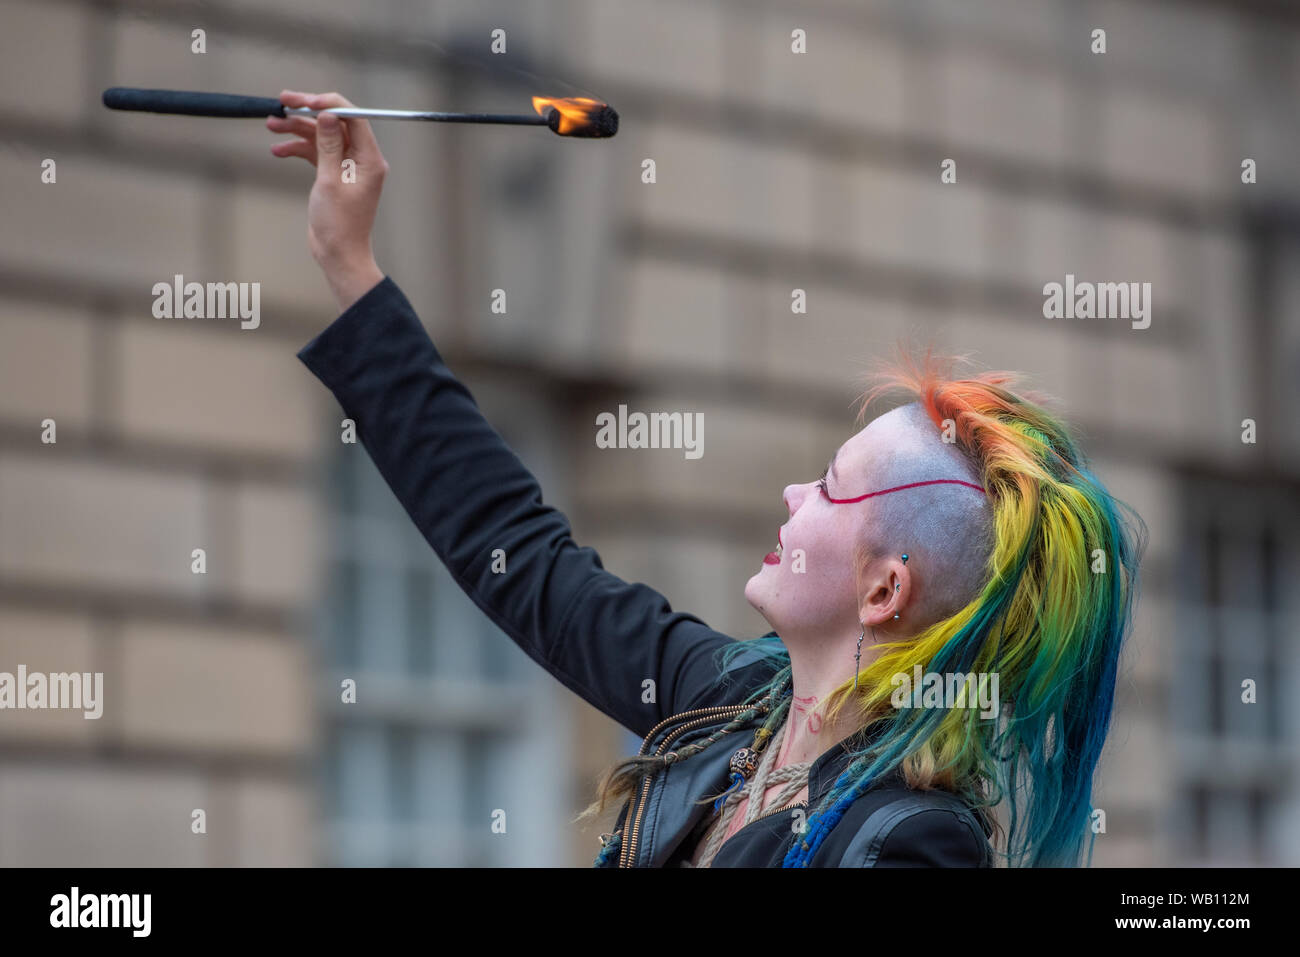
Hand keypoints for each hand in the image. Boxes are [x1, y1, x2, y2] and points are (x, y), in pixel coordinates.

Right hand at [269, 90, 387, 309]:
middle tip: (282, 102)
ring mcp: (347, 167)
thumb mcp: (330, 181)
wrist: (338, 254)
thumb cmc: (339, 225)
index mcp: (369, 159)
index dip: (328, 104)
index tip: (304, 100)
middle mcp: (361, 159)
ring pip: (322, 137)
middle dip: (307, 112)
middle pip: (335, 123)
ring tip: (272, 124)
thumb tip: (328, 115)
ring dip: (297, 129)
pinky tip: (278, 150)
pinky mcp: (333, 175)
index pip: (353, 117)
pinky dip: (298, 149)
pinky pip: (316, 153)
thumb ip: (329, 145)